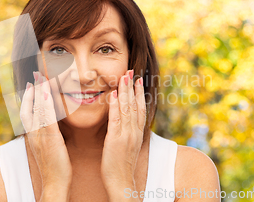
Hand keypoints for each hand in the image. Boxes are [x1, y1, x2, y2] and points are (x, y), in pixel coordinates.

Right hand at [20, 71, 71, 200]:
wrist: (54, 184)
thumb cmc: (54, 167)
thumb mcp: (48, 147)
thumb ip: (47, 135)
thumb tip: (50, 125)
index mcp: (33, 135)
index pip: (27, 111)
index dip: (28, 96)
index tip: (31, 83)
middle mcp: (33, 132)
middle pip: (29, 105)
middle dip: (32, 88)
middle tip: (35, 73)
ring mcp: (40, 135)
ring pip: (37, 108)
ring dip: (38, 90)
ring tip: (41, 75)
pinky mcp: (49, 138)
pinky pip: (46, 117)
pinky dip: (45, 103)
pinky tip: (47, 91)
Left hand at [101, 70, 145, 200]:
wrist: (121, 182)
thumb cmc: (121, 165)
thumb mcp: (127, 146)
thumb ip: (126, 132)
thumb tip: (123, 120)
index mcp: (137, 133)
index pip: (140, 109)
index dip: (139, 93)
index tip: (138, 79)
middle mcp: (134, 132)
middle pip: (135, 105)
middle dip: (132, 87)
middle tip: (131, 71)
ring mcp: (125, 135)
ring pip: (127, 109)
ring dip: (125, 91)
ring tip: (124, 77)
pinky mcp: (115, 139)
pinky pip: (115, 119)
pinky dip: (114, 106)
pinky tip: (112, 94)